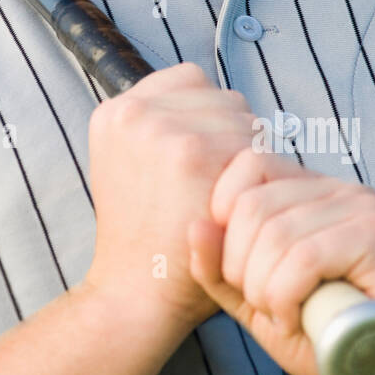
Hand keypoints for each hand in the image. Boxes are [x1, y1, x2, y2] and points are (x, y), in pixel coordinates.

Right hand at [83, 62, 258, 333]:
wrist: (135, 292)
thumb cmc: (144, 236)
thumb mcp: (126, 167)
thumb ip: (158, 128)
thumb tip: (217, 104)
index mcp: (115, 112)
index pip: (189, 81)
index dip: (208, 118)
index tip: (206, 159)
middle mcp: (134, 112)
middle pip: (221, 98)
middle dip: (232, 137)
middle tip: (222, 186)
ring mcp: (163, 129)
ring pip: (243, 119)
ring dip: (248, 156)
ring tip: (231, 197)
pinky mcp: (194, 153)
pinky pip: (255, 146)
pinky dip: (259, 176)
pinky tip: (241, 208)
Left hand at [187, 146, 374, 374]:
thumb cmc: (323, 338)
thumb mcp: (254, 302)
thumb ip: (218, 269)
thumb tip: (194, 227)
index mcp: (308, 190)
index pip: (247, 164)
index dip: (223, 214)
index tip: (233, 268)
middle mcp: (337, 188)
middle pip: (252, 202)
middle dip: (238, 266)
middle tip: (260, 303)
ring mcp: (362, 208)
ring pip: (275, 232)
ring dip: (263, 288)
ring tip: (282, 314)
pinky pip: (305, 257)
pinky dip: (286, 296)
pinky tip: (296, 319)